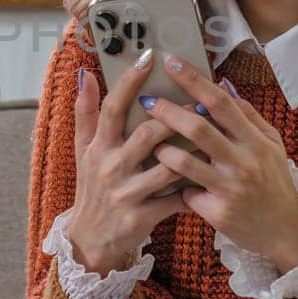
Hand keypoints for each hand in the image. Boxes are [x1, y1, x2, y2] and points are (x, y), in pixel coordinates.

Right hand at [67, 48, 190, 274]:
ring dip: (193, 150)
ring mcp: (127, 193)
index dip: (129, 82)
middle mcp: (110, 167)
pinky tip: (210, 174)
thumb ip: (85, 113)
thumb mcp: (83, 151)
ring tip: (214, 134)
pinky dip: (194, 186)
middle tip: (201, 101)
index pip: (113, 108)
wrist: (90, 240)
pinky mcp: (142, 217)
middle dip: (177, 117)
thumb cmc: (92, 189)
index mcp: (98, 148)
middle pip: (148, 134)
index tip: (149, 58)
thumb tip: (85, 74)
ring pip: (168, 166)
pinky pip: (176, 198)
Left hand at [138, 54, 297, 266]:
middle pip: (199, 129)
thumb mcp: (271, 145)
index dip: (195, 81)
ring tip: (149, 142)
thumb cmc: (273, 181)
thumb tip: (222, 86)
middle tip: (147, 101)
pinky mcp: (218, 214)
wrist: (285, 230)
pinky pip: (186, 193)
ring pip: (184, 163)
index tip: (172, 62)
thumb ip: (248, 116)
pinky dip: (175, 185)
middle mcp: (244, 162)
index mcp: (256, 141)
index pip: (222, 103)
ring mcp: (230, 189)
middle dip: (168, 111)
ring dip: (161, 148)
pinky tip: (166, 183)